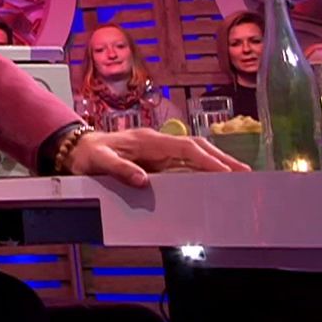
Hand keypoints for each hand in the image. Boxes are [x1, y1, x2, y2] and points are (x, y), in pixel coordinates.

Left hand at [66, 128, 248, 187]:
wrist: (75, 148)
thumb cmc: (88, 154)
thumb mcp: (99, 162)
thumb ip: (120, 170)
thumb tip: (144, 181)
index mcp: (148, 140)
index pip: (185, 148)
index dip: (207, 160)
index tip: (226, 172)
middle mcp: (157, 142)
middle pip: (197, 147)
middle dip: (222, 159)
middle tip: (246, 173)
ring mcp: (158, 149)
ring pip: (194, 153)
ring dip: (216, 162)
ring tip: (238, 176)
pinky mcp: (156, 158)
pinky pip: (184, 161)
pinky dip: (202, 167)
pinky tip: (214, 178)